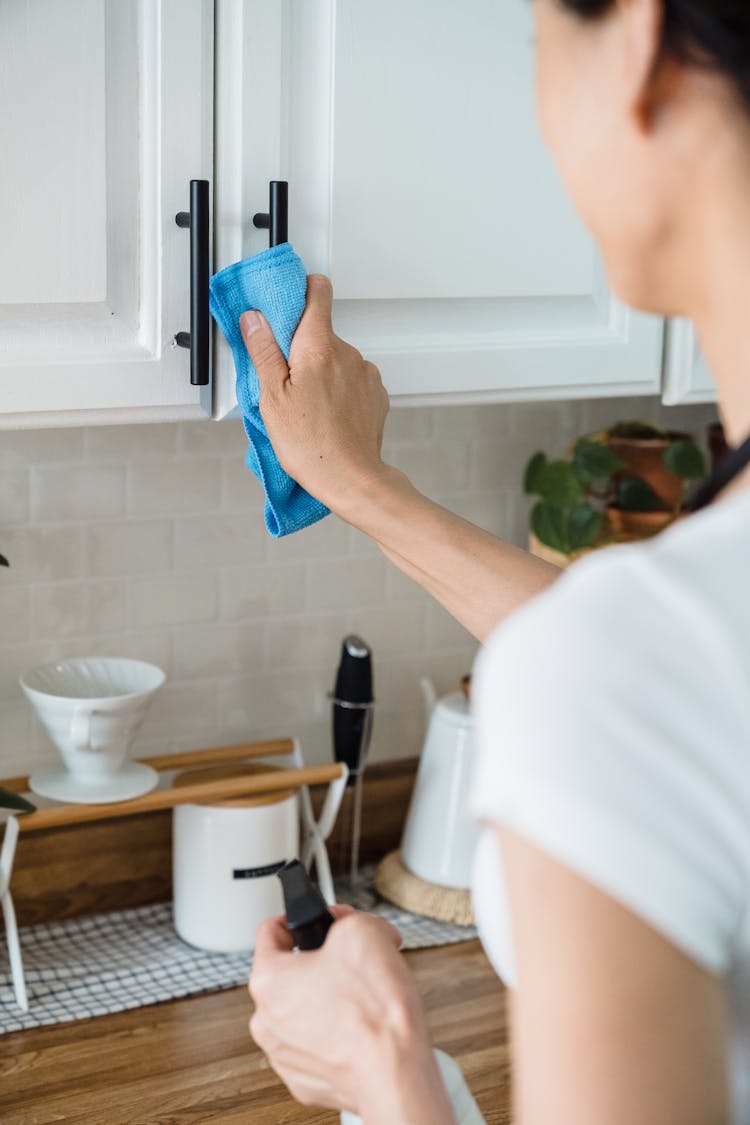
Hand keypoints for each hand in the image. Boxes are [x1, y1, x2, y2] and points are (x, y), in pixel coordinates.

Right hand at [239, 274, 390, 515]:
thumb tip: (255, 319)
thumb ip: (264, 351)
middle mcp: (348, 354)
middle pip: (321, 332)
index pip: (318, 291)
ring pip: (336, 358)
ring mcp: (366, 374)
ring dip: (320, 372)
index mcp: (319, 347)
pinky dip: (338, 389)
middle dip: (301, 348)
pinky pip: (352, 380)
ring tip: (306, 406)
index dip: (300, 292)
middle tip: (285, 380)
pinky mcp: (376, 394)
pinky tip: (326, 414)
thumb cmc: (312, 445)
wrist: (352, 479)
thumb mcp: (272, 397)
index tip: (285, 304)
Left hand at [248, 907, 445, 1119]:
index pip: (271, 930)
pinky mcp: (304, 1079)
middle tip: (352, 962)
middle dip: (321, 962)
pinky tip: (358, 1028)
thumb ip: (345, 919)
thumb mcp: (363, 931)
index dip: (304, 919)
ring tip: (360, 999)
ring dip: (326, 998)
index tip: (322, 925)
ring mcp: (283, 1054)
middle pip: (289, 972)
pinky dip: (332, 1032)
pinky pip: (313, 1042)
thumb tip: (346, 924)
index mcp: (269, 980)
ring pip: (301, 1009)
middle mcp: (266, 1020)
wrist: (397, 1074)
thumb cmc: (376, 1014)